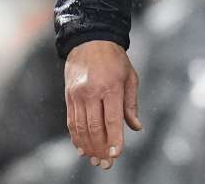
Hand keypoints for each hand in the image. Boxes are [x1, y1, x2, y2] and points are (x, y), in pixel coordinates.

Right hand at [64, 40, 142, 170]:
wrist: (90, 41)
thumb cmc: (115, 60)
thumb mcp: (130, 77)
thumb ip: (131, 104)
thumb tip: (136, 127)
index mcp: (111, 87)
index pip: (112, 119)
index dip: (114, 139)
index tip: (116, 154)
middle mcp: (92, 92)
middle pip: (95, 128)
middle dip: (101, 149)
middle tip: (106, 164)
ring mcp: (77, 95)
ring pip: (81, 128)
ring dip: (88, 147)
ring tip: (95, 160)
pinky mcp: (68, 97)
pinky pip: (71, 122)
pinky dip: (76, 137)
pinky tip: (82, 148)